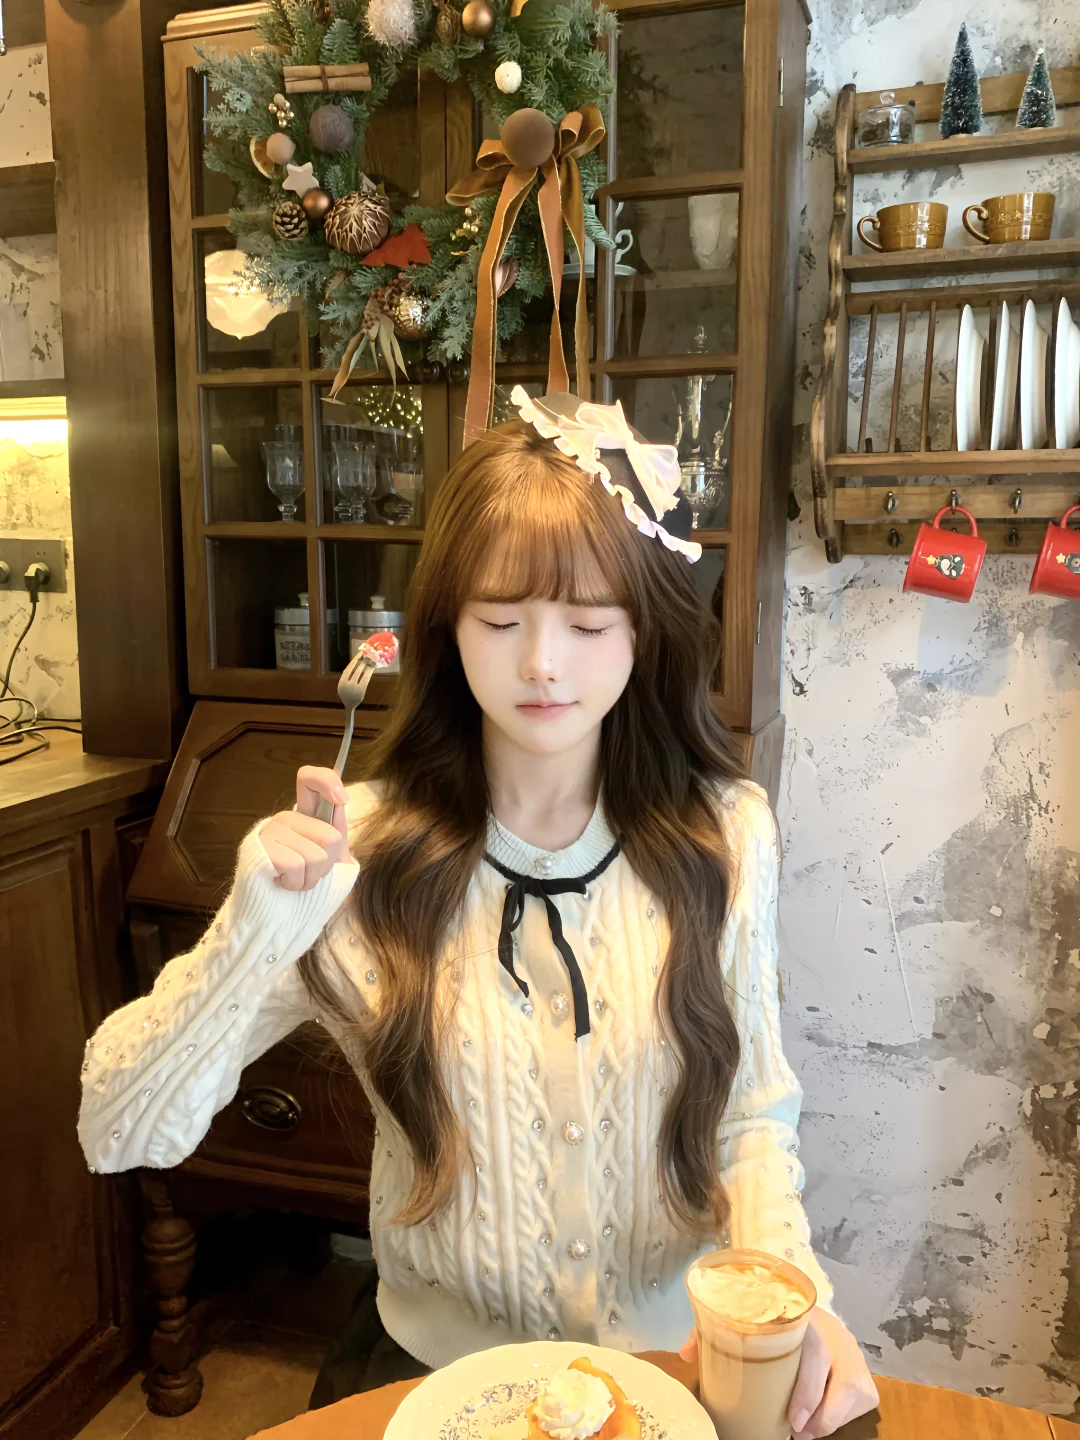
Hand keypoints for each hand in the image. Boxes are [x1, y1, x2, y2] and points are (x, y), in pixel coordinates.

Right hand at [259, 766, 350, 890]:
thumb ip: (336, 829)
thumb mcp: (330, 857)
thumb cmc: (305, 885)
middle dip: (326, 866)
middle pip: (330, 836)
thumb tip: (340, 798)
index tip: (341, 801)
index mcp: (304, 816)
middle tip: (308, 873)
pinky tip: (282, 883)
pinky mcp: (260, 849)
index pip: (310, 778)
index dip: (328, 781)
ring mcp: (270, 831)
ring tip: (294, 880)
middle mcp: (286, 818)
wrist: (277, 914)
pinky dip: (295, 883)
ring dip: (310, 879)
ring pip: (316, 856)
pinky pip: (296, 866)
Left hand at [679, 1307, 877, 1438]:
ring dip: (830, 1419)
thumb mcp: (742, 1323)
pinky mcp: (864, 1374)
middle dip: (820, 1414)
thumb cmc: (766, 1320)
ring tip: (805, 1431)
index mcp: (804, 1317)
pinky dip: (841, 1418)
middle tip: (796, 1433)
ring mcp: (854, 1353)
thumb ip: (714, 1333)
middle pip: (842, 1378)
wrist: (799, 1307)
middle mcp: (835, 1333)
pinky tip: (821, 1422)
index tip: (793, 1422)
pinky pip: (862, 1401)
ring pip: (856, 1394)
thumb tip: (685, 1354)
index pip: (816, 1351)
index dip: (808, 1390)